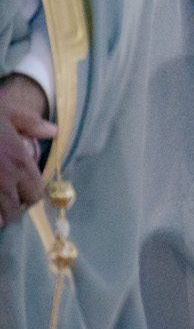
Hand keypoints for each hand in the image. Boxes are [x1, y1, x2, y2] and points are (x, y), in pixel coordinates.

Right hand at [0, 74, 54, 229]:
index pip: (35, 195)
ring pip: (0, 218)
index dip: (30, 195)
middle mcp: (6, 180)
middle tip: (8, 199)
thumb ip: (30, 123)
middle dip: (13, 208)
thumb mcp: (6, 110)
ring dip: (0, 213)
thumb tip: (53, 131)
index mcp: (19, 161)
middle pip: (16, 211)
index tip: (23, 191)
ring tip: (0, 204)